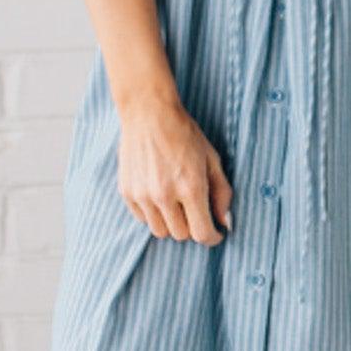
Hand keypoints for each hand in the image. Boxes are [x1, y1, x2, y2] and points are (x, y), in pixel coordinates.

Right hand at [115, 91, 231, 243]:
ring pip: (160, 231)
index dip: (213, 237)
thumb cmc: (185, 134)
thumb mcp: (212, 159)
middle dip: (193, 226)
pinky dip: (153, 214)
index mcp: (190, 188)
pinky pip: (143, 219)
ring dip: (172, 223)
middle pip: (181, 235)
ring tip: (176, 203)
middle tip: (195, 209)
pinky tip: (159, 195)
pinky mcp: (127, 192)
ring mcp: (142, 195)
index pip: (202, 233)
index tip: (216, 233)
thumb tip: (224, 221)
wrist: (148, 113)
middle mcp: (164, 195)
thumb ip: (221, 193)